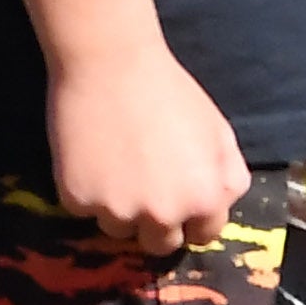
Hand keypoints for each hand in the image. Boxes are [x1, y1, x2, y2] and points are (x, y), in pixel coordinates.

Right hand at [43, 42, 248, 251]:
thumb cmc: (168, 91)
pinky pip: (82, 208)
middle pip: (159, 244)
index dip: (189, 217)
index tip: (174, 197)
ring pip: (118, 229)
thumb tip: (219, 207)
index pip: (201, 236)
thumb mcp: (220, 133)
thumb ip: (228, 179)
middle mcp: (163, 214)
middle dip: (154, 221)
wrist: (108, 60)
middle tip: (140, 185)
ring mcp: (117, 209)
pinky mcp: (76, 197)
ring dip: (117, 207)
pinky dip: (83, 189)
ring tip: (111, 165)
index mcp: (204, 201)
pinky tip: (88, 156)